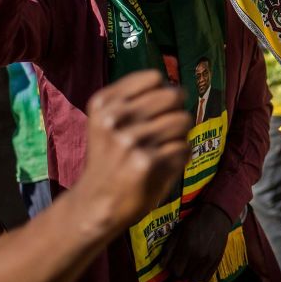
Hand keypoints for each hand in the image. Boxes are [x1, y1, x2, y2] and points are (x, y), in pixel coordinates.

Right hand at [78, 70, 192, 230]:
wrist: (96, 203)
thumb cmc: (110, 159)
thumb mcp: (108, 122)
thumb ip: (136, 102)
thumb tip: (179, 89)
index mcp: (104, 102)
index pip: (154, 77)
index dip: (165, 92)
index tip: (159, 108)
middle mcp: (115, 118)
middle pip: (174, 95)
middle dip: (177, 111)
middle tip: (167, 130)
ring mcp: (130, 140)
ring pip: (183, 120)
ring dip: (181, 135)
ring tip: (163, 148)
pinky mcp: (146, 162)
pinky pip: (184, 147)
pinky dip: (180, 157)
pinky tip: (162, 165)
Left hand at [161, 203, 232, 281]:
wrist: (216, 216)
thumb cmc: (195, 222)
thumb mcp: (178, 231)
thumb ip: (170, 248)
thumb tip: (162, 265)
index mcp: (187, 248)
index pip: (175, 270)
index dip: (172, 268)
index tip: (173, 262)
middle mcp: (198, 257)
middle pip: (183, 276)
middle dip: (180, 272)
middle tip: (181, 264)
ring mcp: (208, 261)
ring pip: (195, 280)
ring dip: (190, 276)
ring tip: (190, 268)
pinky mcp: (217, 262)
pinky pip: (206, 278)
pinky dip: (201, 276)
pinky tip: (199, 268)